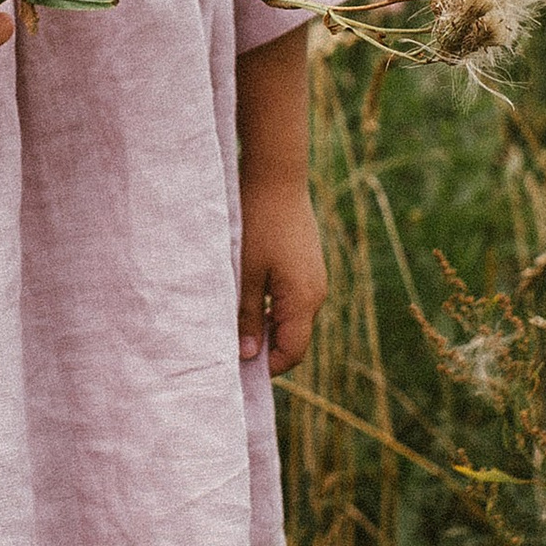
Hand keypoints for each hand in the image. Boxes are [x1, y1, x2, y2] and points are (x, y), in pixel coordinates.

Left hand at [237, 177, 327, 370]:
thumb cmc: (258, 224)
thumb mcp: (246, 273)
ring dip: (265, 325)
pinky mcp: (307, 266)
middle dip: (264, 347)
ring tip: (235, 320)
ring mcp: (314, 279)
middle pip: (292, 338)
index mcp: (303, 300)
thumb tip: (246, 354)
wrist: (277, 178)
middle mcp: (316, 294)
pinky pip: (292, 299)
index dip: (266, 367)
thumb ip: (246, 316)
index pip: (291, 353)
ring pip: (291, 318)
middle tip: (230, 346)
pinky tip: (247, 294)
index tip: (236, 367)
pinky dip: (271, 306)